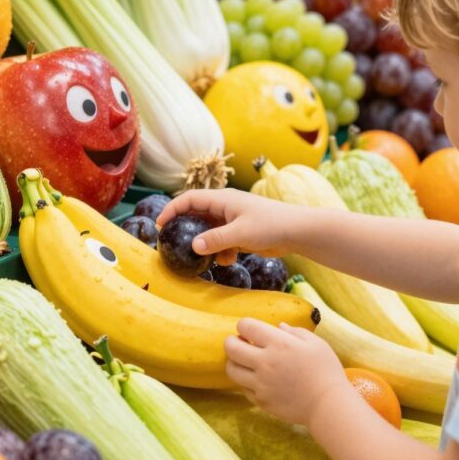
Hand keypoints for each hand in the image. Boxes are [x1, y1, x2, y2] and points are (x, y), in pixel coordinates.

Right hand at [157, 189, 301, 265]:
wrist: (298, 232)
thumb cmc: (271, 225)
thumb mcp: (240, 234)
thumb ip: (215, 240)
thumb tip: (193, 246)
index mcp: (222, 199)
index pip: (189, 199)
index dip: (172, 209)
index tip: (160, 225)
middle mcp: (225, 208)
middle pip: (197, 215)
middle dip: (186, 229)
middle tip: (174, 244)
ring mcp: (233, 221)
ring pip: (209, 232)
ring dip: (206, 244)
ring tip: (203, 257)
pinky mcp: (241, 234)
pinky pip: (222, 242)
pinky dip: (221, 252)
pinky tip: (228, 261)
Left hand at [224, 319, 348, 425]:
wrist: (328, 405)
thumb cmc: (326, 371)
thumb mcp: (316, 343)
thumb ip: (295, 331)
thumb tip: (279, 326)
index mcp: (279, 343)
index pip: (246, 326)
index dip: (245, 325)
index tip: (250, 329)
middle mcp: (265, 362)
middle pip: (231, 348)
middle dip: (231, 341)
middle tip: (239, 342)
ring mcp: (260, 383)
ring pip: (231, 369)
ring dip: (234, 362)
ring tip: (244, 362)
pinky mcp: (260, 401)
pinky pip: (242, 388)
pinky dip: (245, 381)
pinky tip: (256, 379)